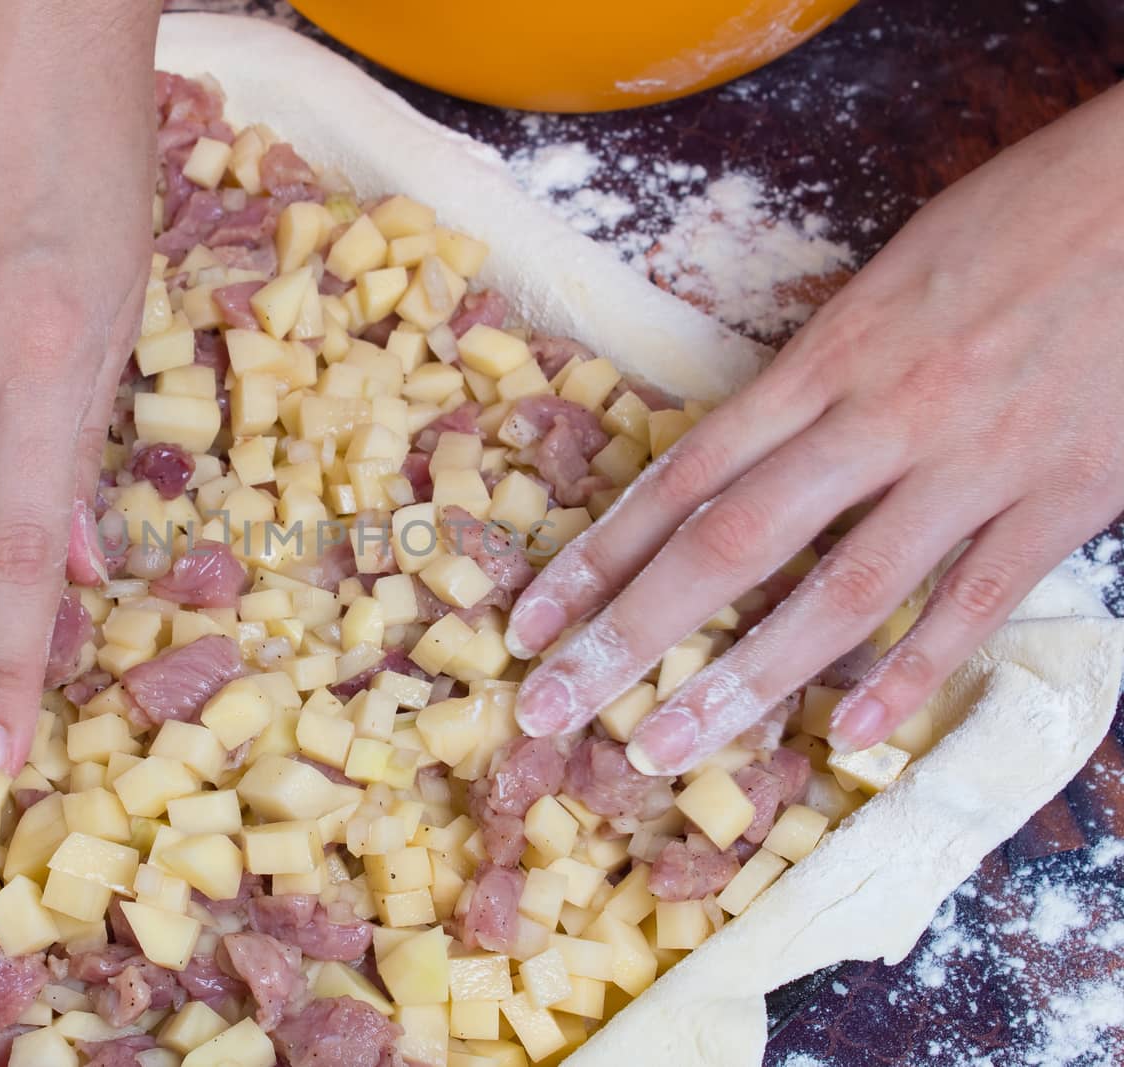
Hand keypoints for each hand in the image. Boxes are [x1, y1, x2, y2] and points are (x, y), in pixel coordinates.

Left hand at [507, 82, 1123, 774]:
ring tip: (665, 747)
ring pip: (838, 590)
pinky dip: (909, 672)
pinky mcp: (1063, 495)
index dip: (599, 555)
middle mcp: (879, 415)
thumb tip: (737, 457)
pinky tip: (848, 735)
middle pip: (730, 542)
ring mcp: (971, 461)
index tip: (531, 621)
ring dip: (745, 678)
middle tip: (553, 706)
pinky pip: (973, 600)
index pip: (682, 474)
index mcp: (826, 357)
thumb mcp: (884, 283)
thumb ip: (813, 377)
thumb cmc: (1017, 219)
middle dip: (631, 633)